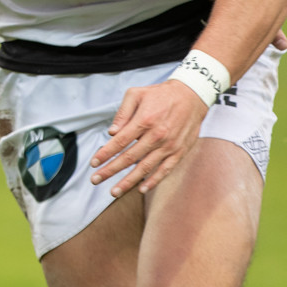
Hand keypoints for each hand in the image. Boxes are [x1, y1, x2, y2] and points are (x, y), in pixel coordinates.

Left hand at [90, 79, 207, 196]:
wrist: (192, 95)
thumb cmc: (161, 94)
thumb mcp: (137, 94)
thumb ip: (122, 113)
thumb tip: (111, 132)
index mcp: (144, 120)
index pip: (120, 142)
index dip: (105, 153)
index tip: (94, 163)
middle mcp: (156, 136)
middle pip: (129, 158)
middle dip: (110, 170)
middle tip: (95, 179)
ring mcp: (169, 146)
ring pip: (145, 168)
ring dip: (128, 181)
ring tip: (114, 192)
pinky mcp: (179, 152)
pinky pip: (165, 170)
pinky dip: (154, 181)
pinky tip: (141, 189)